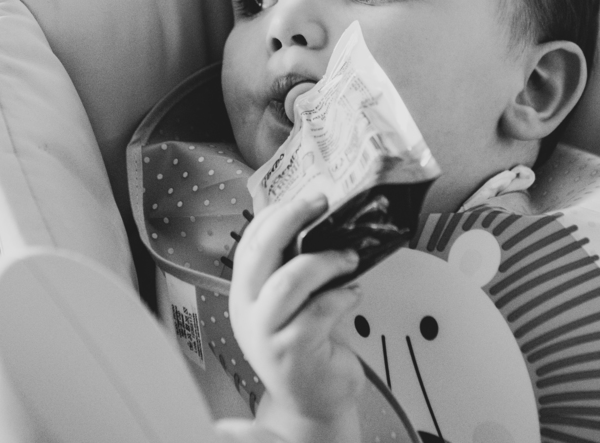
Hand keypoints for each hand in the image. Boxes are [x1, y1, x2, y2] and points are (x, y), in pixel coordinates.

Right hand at [229, 194, 365, 442]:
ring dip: (324, 262)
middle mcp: (247, 311)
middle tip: (321, 204)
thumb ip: (297, 265)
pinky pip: (318, 312)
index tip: (306, 198)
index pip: (249, 242)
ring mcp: (266, 334)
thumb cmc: (308, 343)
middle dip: (291, 220)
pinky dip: (342, 297)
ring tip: (349, 257)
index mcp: (244, 291)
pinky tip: (355, 295)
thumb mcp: (295, 300)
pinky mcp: (291, 353)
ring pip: (288, 282)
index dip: (275, 214)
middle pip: (259, 253)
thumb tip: (323, 218)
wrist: (313, 400)